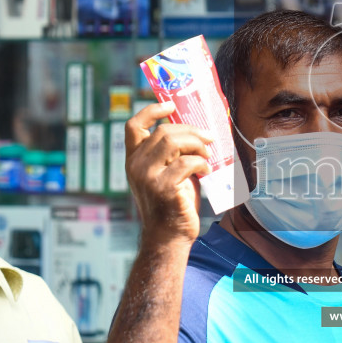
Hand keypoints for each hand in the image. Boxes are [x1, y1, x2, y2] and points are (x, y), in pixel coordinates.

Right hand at [125, 102, 211, 245]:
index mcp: (133, 160)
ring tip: (207, 155)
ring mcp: (147, 176)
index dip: (151, 110)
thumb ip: (171, 154)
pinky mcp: (163, 187)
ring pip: (173, 141)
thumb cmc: (172, 204)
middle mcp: (136, 166)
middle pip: (163, 131)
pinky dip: (201, 162)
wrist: (168, 237)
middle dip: (191, 130)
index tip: (170, 105)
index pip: (133, 126)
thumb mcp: (165, 174)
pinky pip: (187, 162)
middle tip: (208, 137)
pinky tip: (206, 170)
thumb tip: (195, 132)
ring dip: (197, 145)